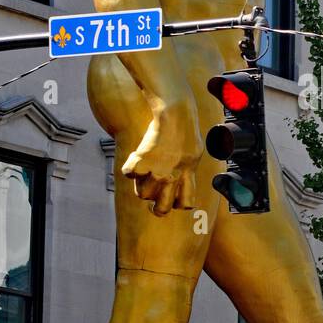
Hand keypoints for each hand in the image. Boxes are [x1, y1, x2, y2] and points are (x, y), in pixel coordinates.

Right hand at [121, 101, 202, 215]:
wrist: (175, 113)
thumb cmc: (185, 129)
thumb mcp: (194, 153)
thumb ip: (187, 170)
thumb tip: (180, 177)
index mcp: (188, 176)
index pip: (184, 204)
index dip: (176, 203)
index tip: (170, 197)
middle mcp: (172, 178)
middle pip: (161, 209)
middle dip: (155, 205)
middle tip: (151, 195)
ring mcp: (157, 172)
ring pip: (142, 194)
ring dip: (140, 183)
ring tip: (144, 169)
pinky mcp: (142, 162)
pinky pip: (128, 174)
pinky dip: (129, 166)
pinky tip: (136, 156)